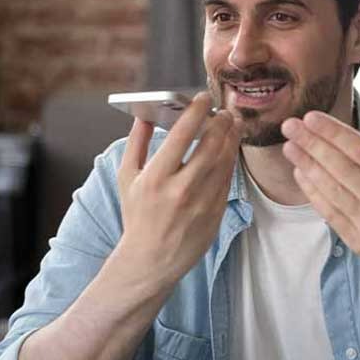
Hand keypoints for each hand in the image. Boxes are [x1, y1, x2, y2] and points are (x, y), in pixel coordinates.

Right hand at [116, 93, 240, 284]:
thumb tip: (143, 114)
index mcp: (155, 178)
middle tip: (226, 110)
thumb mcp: (126, 178)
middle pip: (210, 146)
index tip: (204, 98)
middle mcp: (180, 190)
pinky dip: (231, 161)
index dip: (196, 112)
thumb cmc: (137, 215)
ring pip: (224, 162)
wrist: (150, 260)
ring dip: (231, 139)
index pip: (181, 136)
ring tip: (233, 125)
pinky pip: (228, 181)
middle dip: (221, 123)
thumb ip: (136, 143)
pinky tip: (230, 149)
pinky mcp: (215, 215)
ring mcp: (201, 204)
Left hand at [280, 109, 359, 276]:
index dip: (334, 133)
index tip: (311, 117)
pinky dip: (312, 191)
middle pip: (339, 168)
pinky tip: (300, 172)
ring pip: (330, 189)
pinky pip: (329, 211)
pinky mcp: (358, 242)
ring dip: (306, 165)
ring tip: (289, 146)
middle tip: (289, 125)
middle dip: (311, 143)